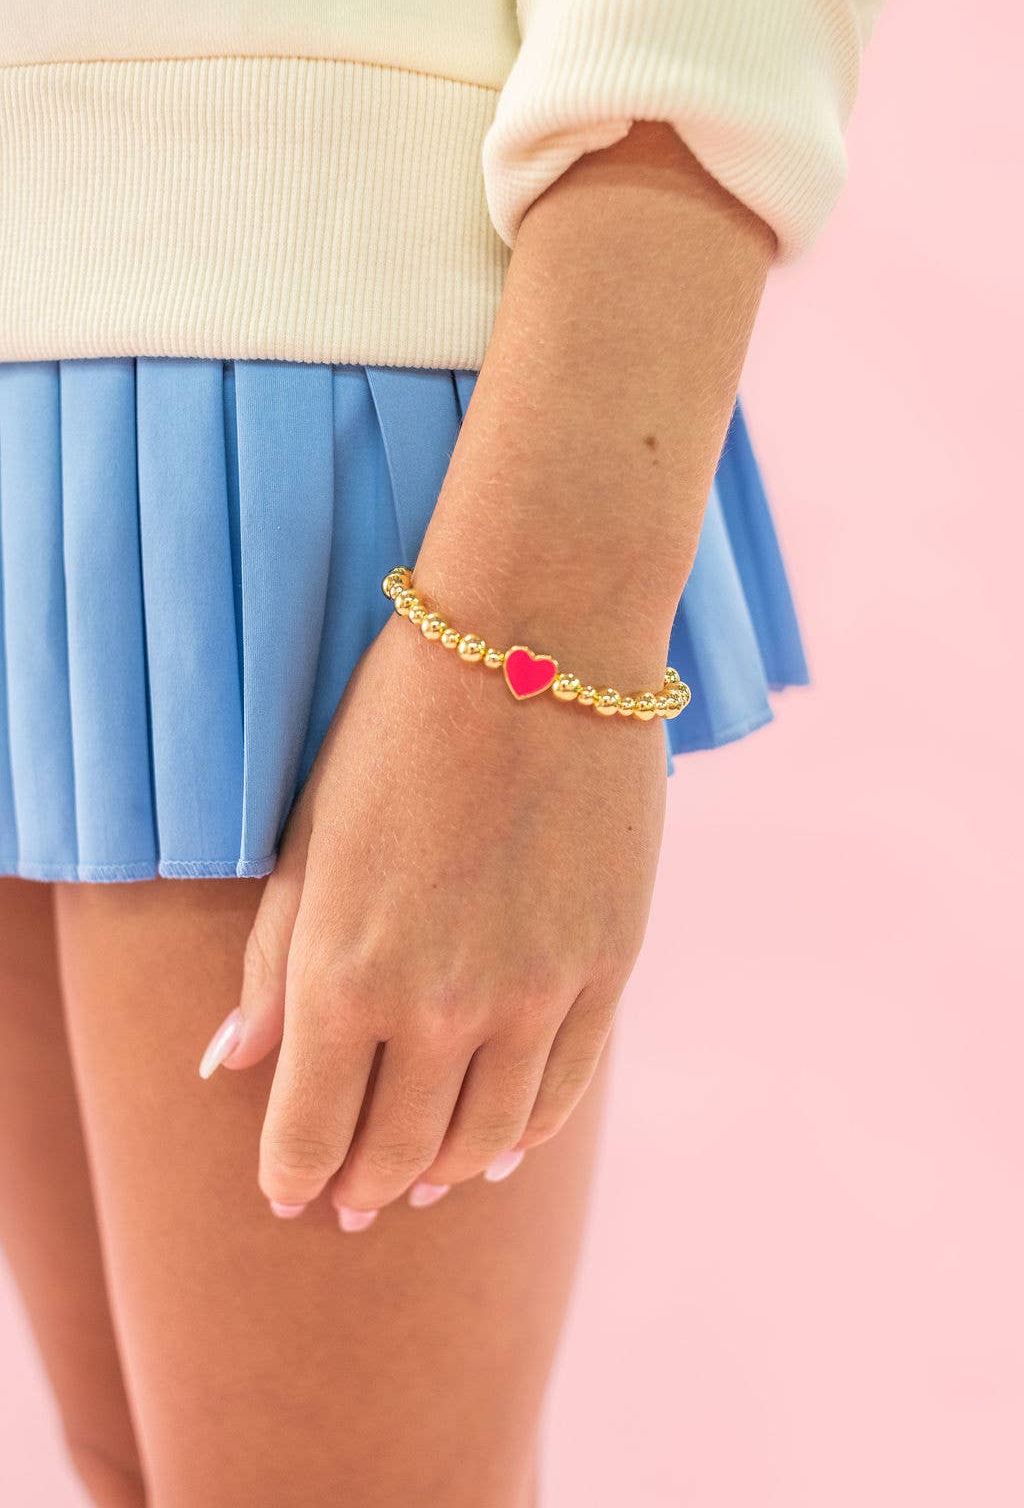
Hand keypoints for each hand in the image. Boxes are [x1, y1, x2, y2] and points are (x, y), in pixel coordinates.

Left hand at [197, 119, 771, 1225]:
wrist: (540, 645)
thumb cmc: (399, 730)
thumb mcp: (309, 840)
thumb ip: (274, 964)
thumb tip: (230, 1066)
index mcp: (346, 974)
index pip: (310, 1134)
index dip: (293, 1177)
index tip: (289, 1193)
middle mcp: (442, 1007)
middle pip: (399, 1153)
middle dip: (365, 1190)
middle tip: (352, 1206)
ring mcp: (536, 995)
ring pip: (489, 1139)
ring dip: (447, 1174)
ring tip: (427, 1183)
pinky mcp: (608, 968)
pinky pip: (566, 1088)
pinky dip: (530, 1133)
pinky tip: (507, 1146)